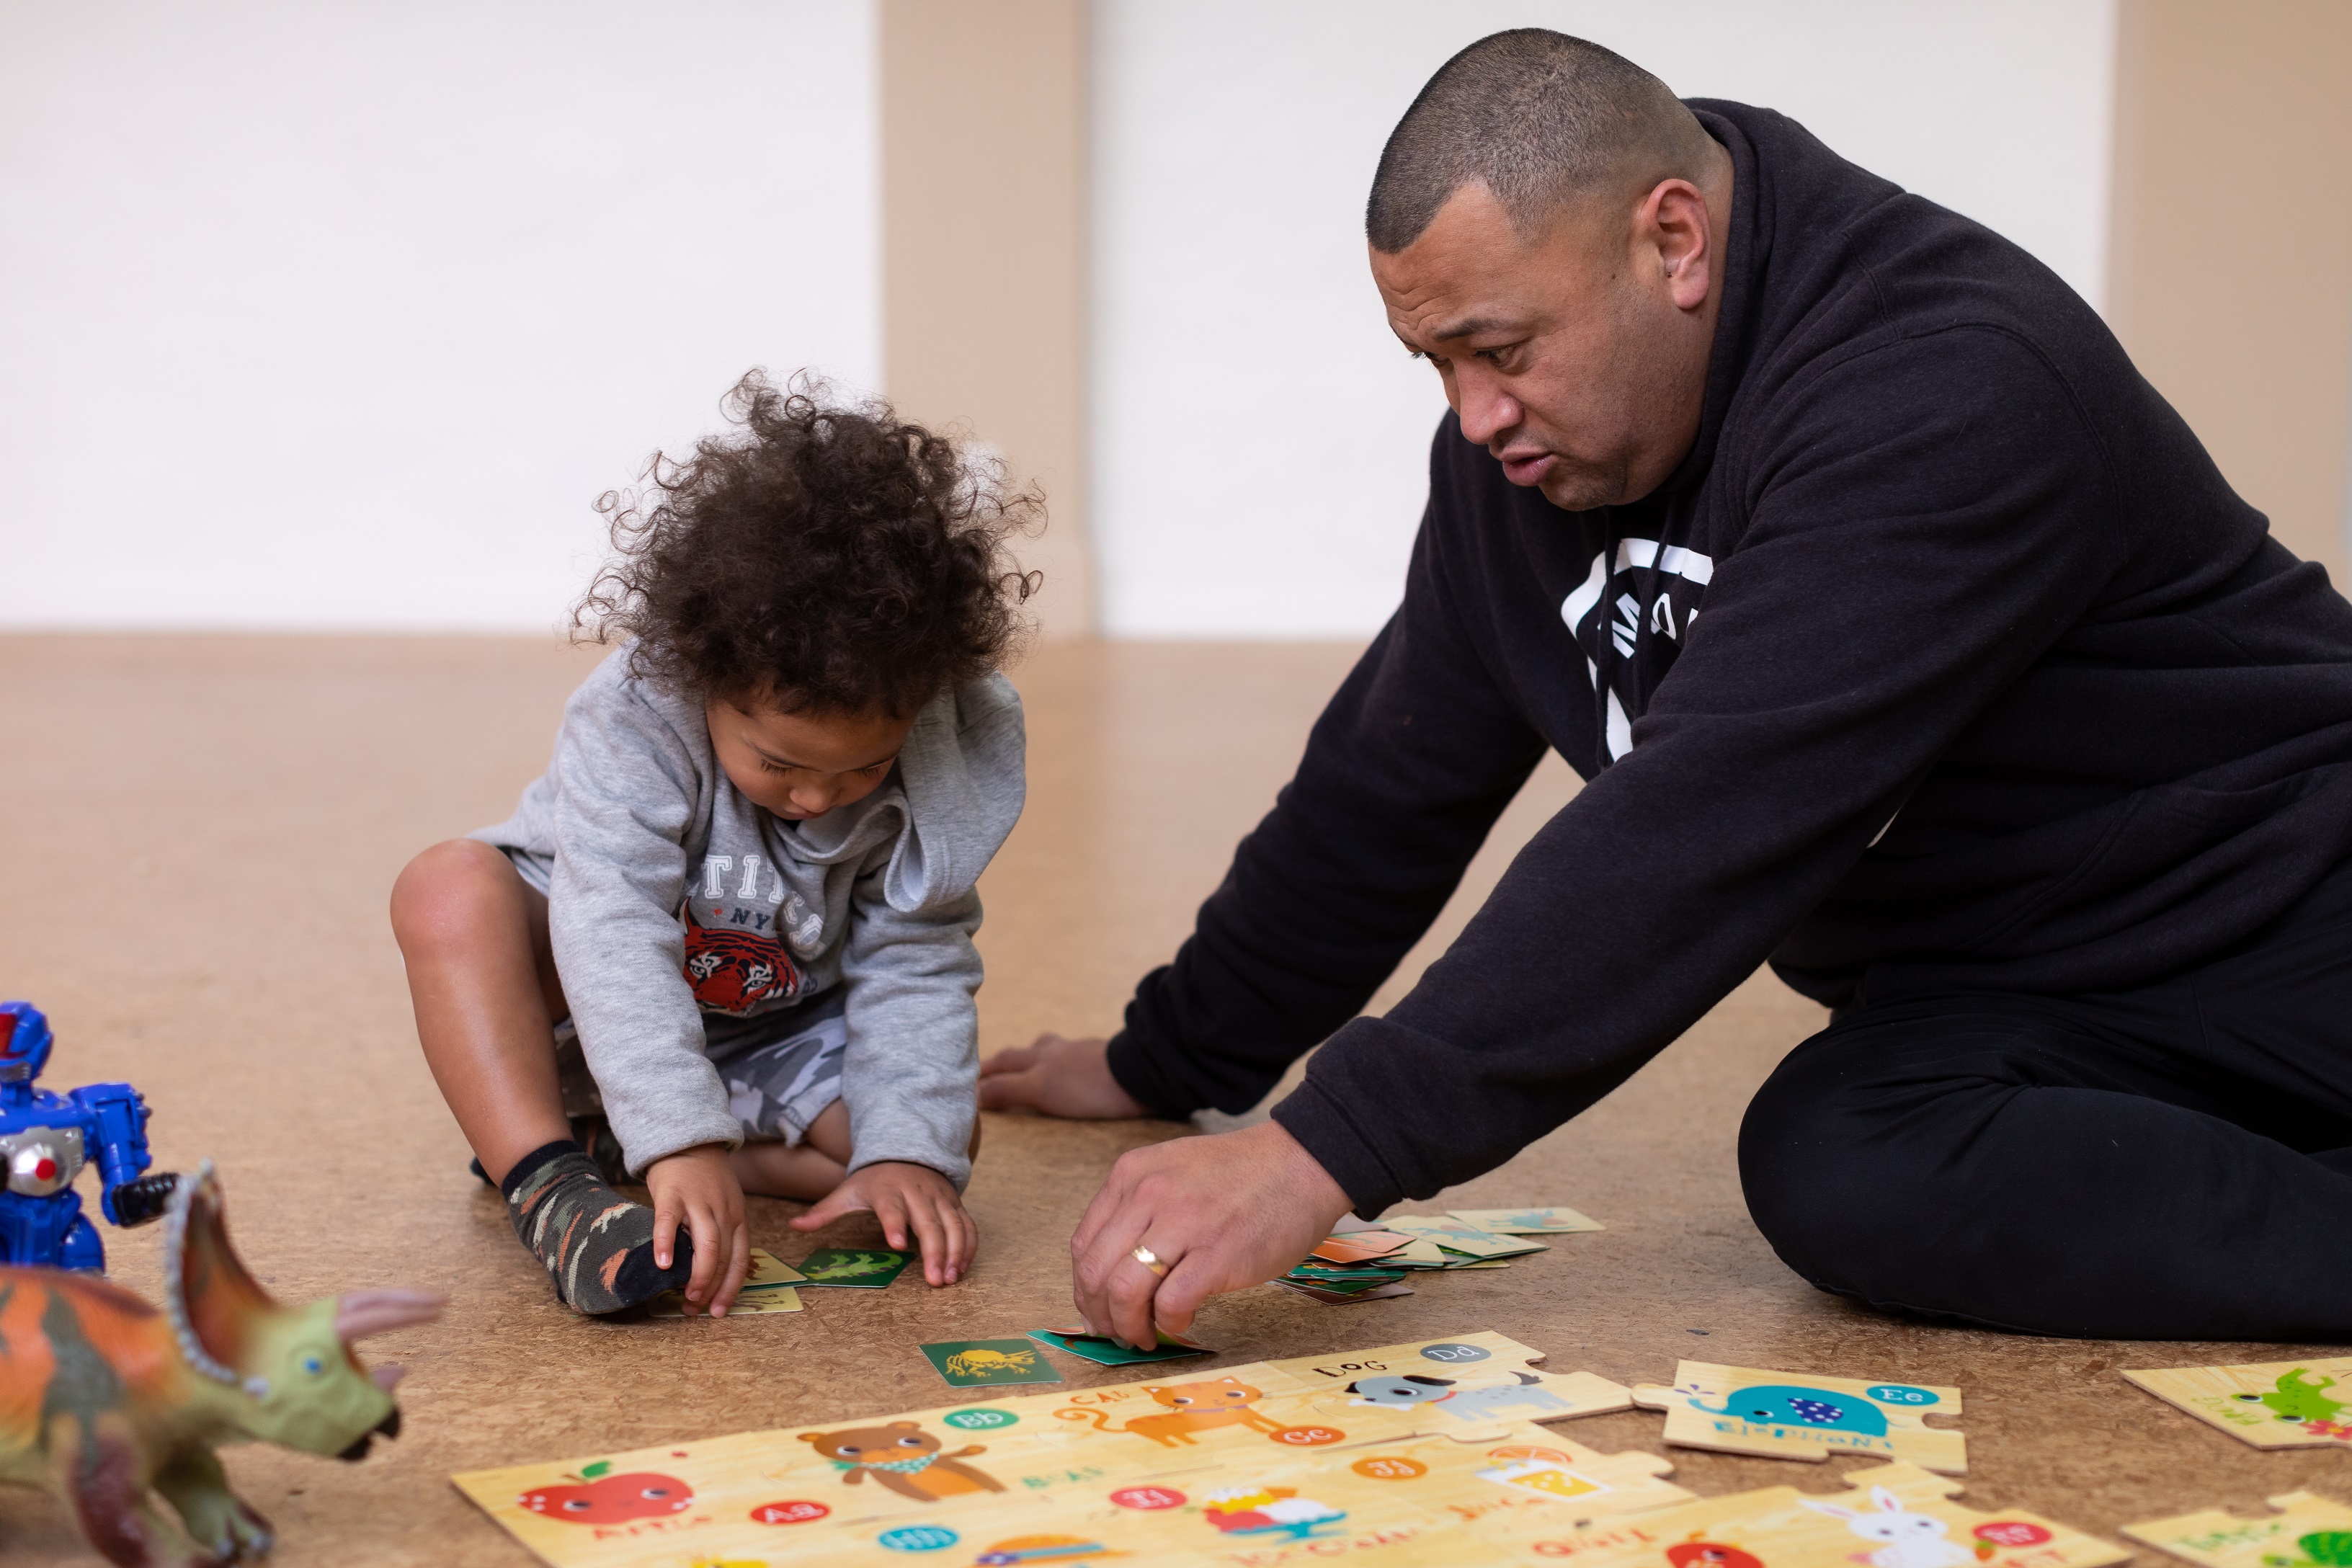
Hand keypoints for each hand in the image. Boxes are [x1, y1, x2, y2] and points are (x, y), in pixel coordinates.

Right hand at [644, 1144, 750, 1316]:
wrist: (687, 1143)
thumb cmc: (705, 1182)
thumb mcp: (725, 1206)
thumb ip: (722, 1235)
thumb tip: (713, 1276)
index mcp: (738, 1218)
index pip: (739, 1260)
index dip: (730, 1289)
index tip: (719, 1311)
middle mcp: (723, 1212)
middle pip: (723, 1257)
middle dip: (711, 1288)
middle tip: (695, 1309)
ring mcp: (699, 1203)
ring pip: (706, 1245)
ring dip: (698, 1275)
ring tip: (686, 1297)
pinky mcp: (673, 1194)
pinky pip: (669, 1222)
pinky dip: (666, 1245)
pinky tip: (661, 1265)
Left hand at [792, 1160, 975, 1284]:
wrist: (907, 1153)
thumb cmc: (875, 1181)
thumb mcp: (848, 1191)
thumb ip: (824, 1211)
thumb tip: (794, 1226)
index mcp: (889, 1191)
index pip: (892, 1208)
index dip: (895, 1224)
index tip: (897, 1244)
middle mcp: (918, 1193)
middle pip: (929, 1223)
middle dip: (935, 1251)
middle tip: (935, 1280)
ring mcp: (940, 1199)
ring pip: (954, 1225)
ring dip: (956, 1252)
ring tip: (952, 1279)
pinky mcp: (955, 1205)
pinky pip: (968, 1226)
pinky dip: (968, 1246)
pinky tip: (963, 1267)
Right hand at [979, 1033, 1150, 1118]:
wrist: (1140, 1074)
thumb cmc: (1088, 1085)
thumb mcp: (1040, 1090)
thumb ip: (1006, 1089)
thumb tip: (972, 1092)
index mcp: (1038, 1057)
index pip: (1003, 1065)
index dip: (984, 1074)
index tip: (967, 1080)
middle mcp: (1056, 1051)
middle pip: (1022, 1054)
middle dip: (1002, 1062)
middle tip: (986, 1069)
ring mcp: (1081, 1053)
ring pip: (1048, 1049)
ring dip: (1032, 1055)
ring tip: (1027, 1061)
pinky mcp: (1103, 1060)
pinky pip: (1072, 1057)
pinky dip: (1060, 1060)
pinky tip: (1068, 1066)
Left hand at [1070, 1120, 1350, 1349]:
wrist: (1301, 1162)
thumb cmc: (1241, 1174)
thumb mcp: (1172, 1171)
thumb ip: (1139, 1209)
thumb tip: (1114, 1272)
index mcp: (1132, 1174)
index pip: (1083, 1244)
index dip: (1083, 1289)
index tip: (1096, 1310)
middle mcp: (1148, 1195)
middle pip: (1095, 1272)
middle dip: (1099, 1315)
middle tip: (1115, 1333)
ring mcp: (1182, 1224)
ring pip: (1124, 1290)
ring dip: (1128, 1326)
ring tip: (1144, 1336)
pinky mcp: (1217, 1254)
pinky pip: (1171, 1303)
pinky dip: (1168, 1324)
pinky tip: (1181, 1323)